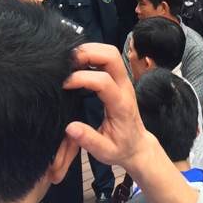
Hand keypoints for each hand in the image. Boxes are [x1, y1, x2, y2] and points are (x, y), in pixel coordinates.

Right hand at [63, 43, 156, 172]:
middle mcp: (124, 87)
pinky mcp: (119, 78)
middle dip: (87, 53)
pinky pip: (107, 57)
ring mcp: (124, 80)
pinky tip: (77, 64)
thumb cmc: (120, 148)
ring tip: (69, 62)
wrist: (137, 146)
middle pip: (111, 56)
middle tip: (66, 63)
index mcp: (120, 104)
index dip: (82, 78)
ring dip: (89, 50)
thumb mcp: (104, 152)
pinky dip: (91, 54)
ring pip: (110, 52)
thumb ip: (88, 140)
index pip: (104, 81)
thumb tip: (70, 127)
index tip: (64, 85)